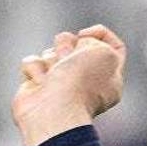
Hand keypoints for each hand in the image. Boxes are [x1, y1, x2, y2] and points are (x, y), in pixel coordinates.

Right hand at [11, 25, 126, 145]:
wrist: (53, 111)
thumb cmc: (81, 83)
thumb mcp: (105, 53)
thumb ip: (95, 41)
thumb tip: (70, 49)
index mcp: (111, 76)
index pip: (114, 47)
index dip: (99, 34)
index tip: (85, 34)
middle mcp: (87, 80)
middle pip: (76, 44)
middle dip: (68, 46)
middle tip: (68, 61)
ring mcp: (61, 84)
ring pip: (51, 51)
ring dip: (51, 59)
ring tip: (54, 77)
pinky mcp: (39, 86)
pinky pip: (32, 62)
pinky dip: (35, 69)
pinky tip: (41, 84)